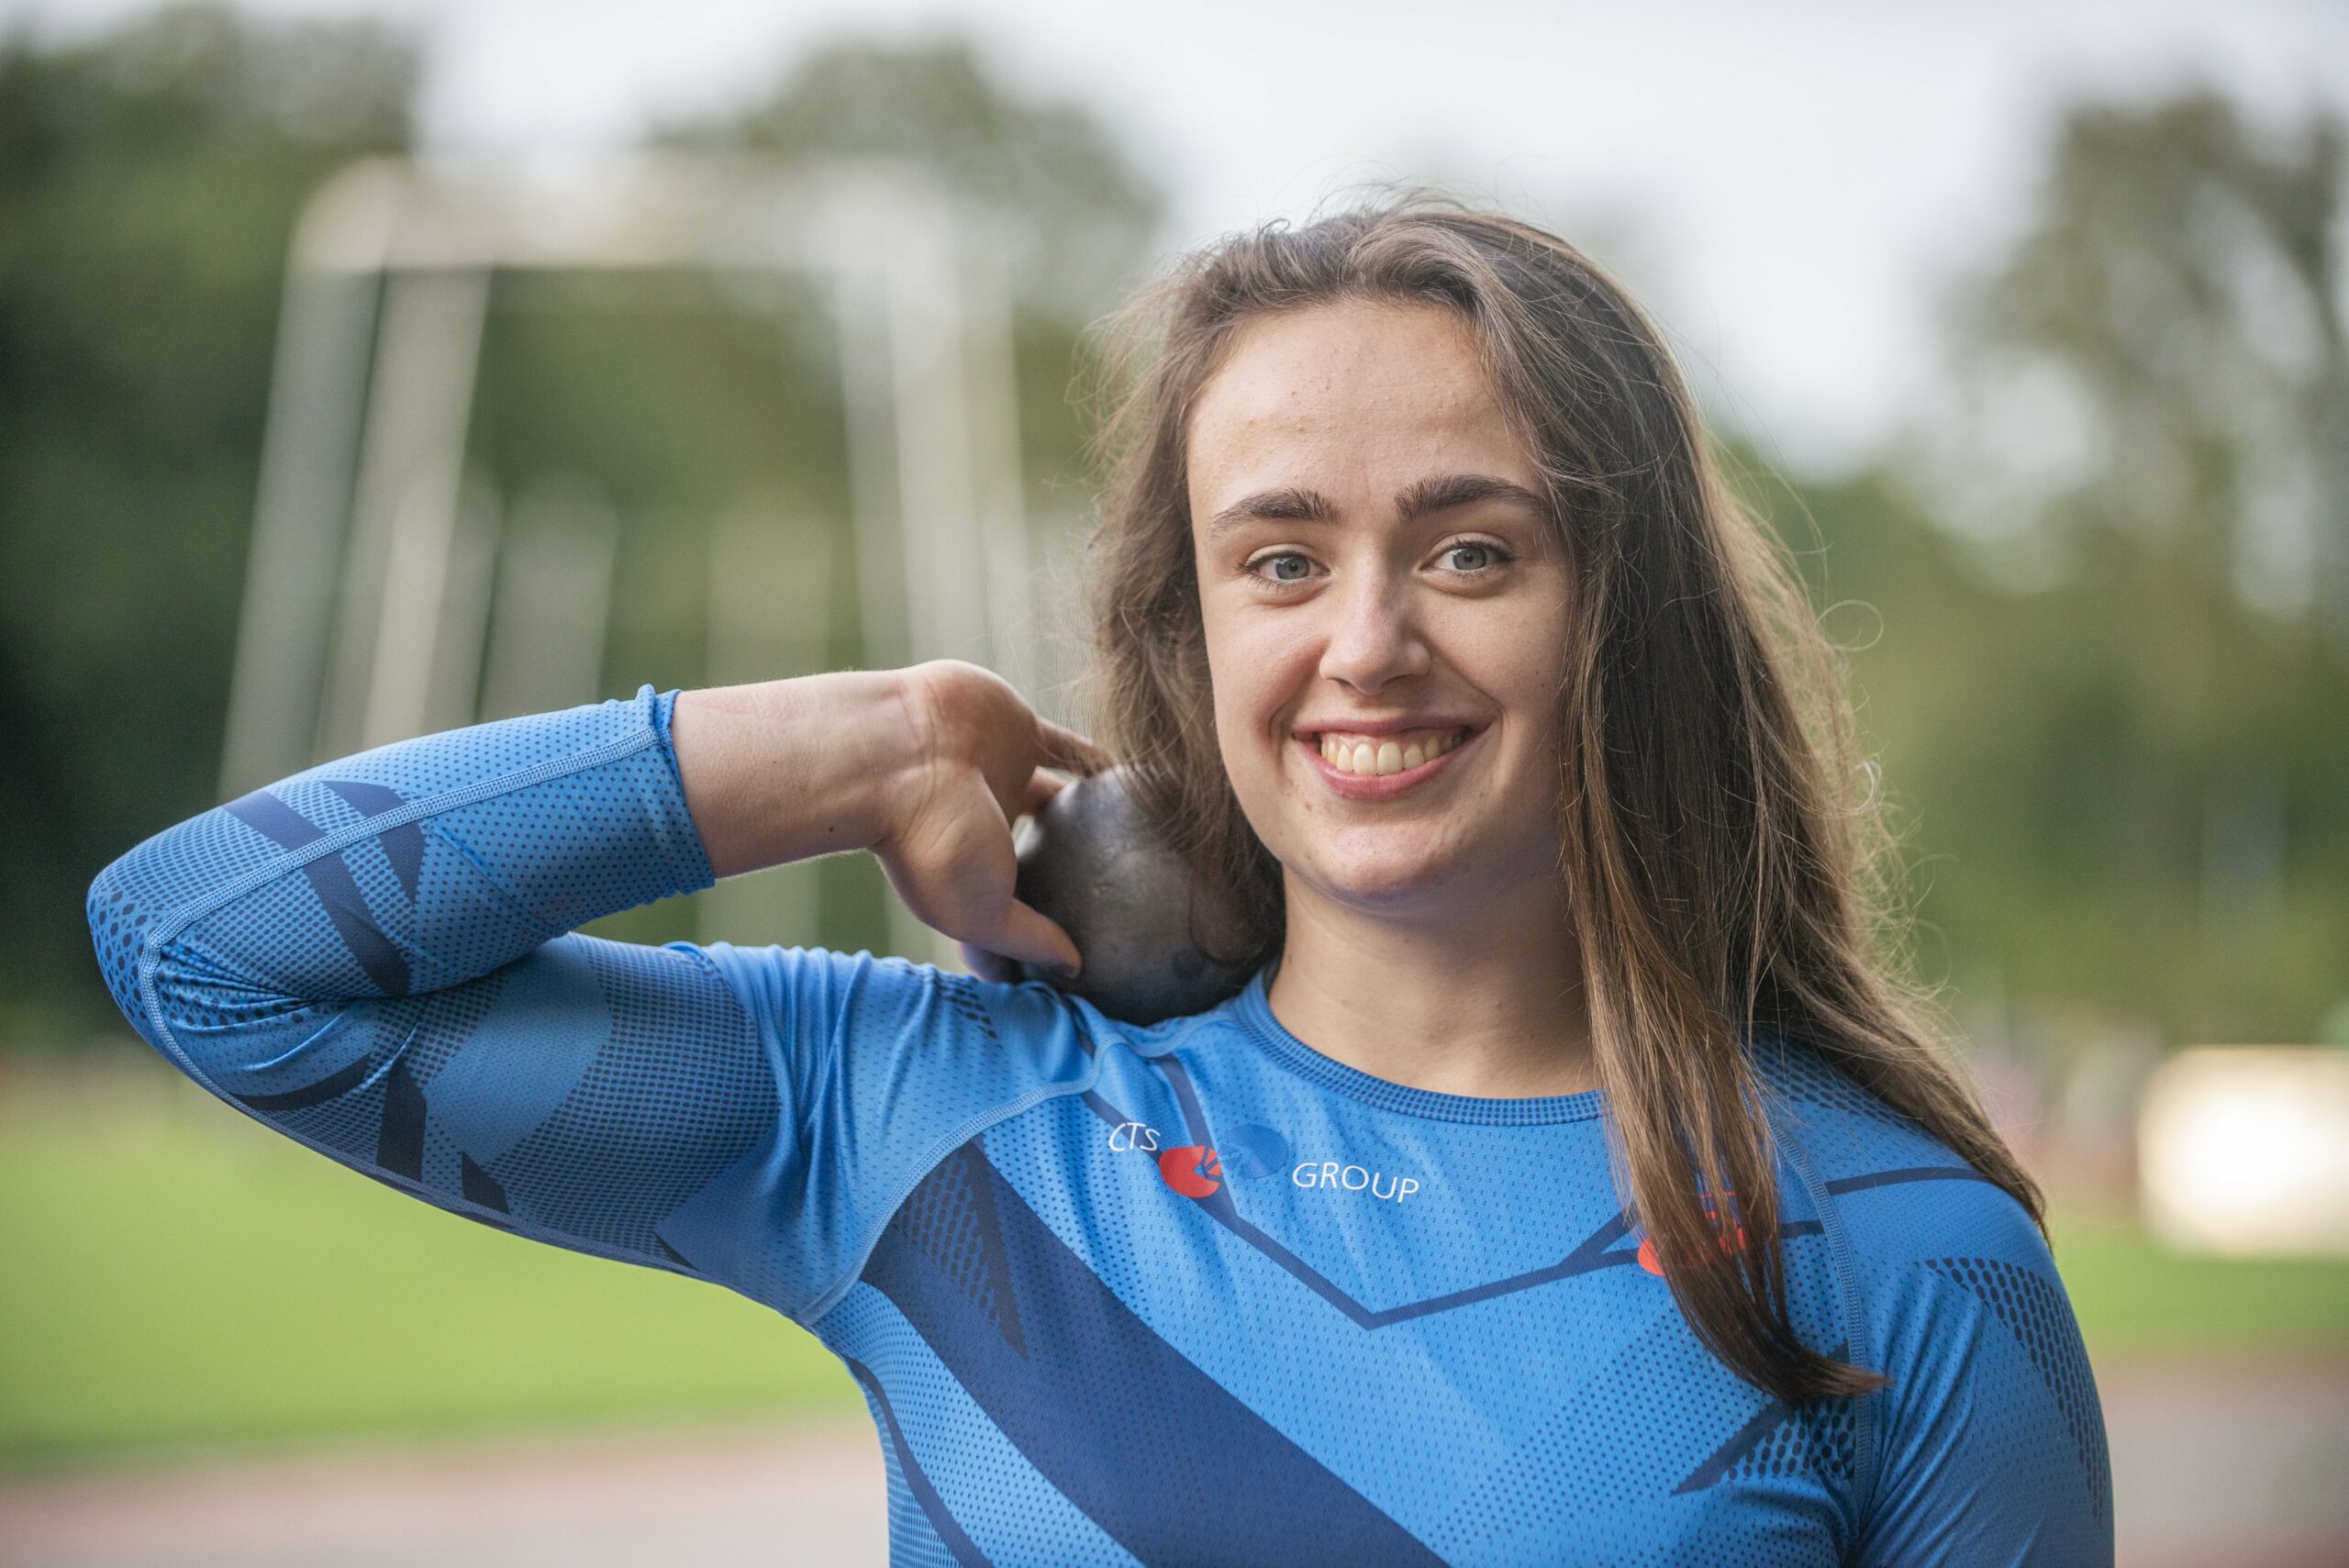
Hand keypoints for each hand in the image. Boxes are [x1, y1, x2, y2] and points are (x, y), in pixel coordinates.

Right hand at [877, 660, 1109, 980]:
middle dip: (1066, 868)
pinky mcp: (1019, 732)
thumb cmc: (930, 842)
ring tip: (1136, 834)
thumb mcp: (981, 913)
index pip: (1012, 907)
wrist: (898, 753)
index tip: (1080, 951)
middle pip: (1037, 851)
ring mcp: (1002, 776)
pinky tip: (1137, 777)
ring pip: (1058, 798)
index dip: (1039, 928)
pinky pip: (1071, 750)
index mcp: (970, 870)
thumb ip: (1029, 939)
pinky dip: (1098, 762)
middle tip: (1117, 892)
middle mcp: (985, 824)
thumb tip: (1074, 970)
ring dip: (1090, 811)